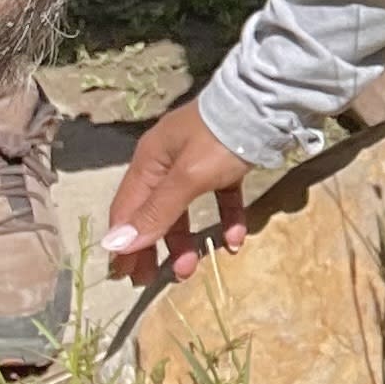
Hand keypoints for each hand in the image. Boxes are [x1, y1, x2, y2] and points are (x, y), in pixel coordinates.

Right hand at [102, 96, 261, 284]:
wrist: (269, 103)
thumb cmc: (220, 139)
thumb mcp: (187, 177)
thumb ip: (157, 212)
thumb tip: (115, 245)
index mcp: (150, 162)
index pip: (127, 209)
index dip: (124, 244)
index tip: (125, 277)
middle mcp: (167, 161)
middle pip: (152, 212)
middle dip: (151, 247)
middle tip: (154, 281)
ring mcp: (197, 161)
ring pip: (184, 208)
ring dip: (185, 240)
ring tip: (192, 270)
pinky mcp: (226, 162)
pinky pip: (219, 197)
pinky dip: (225, 219)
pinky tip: (236, 241)